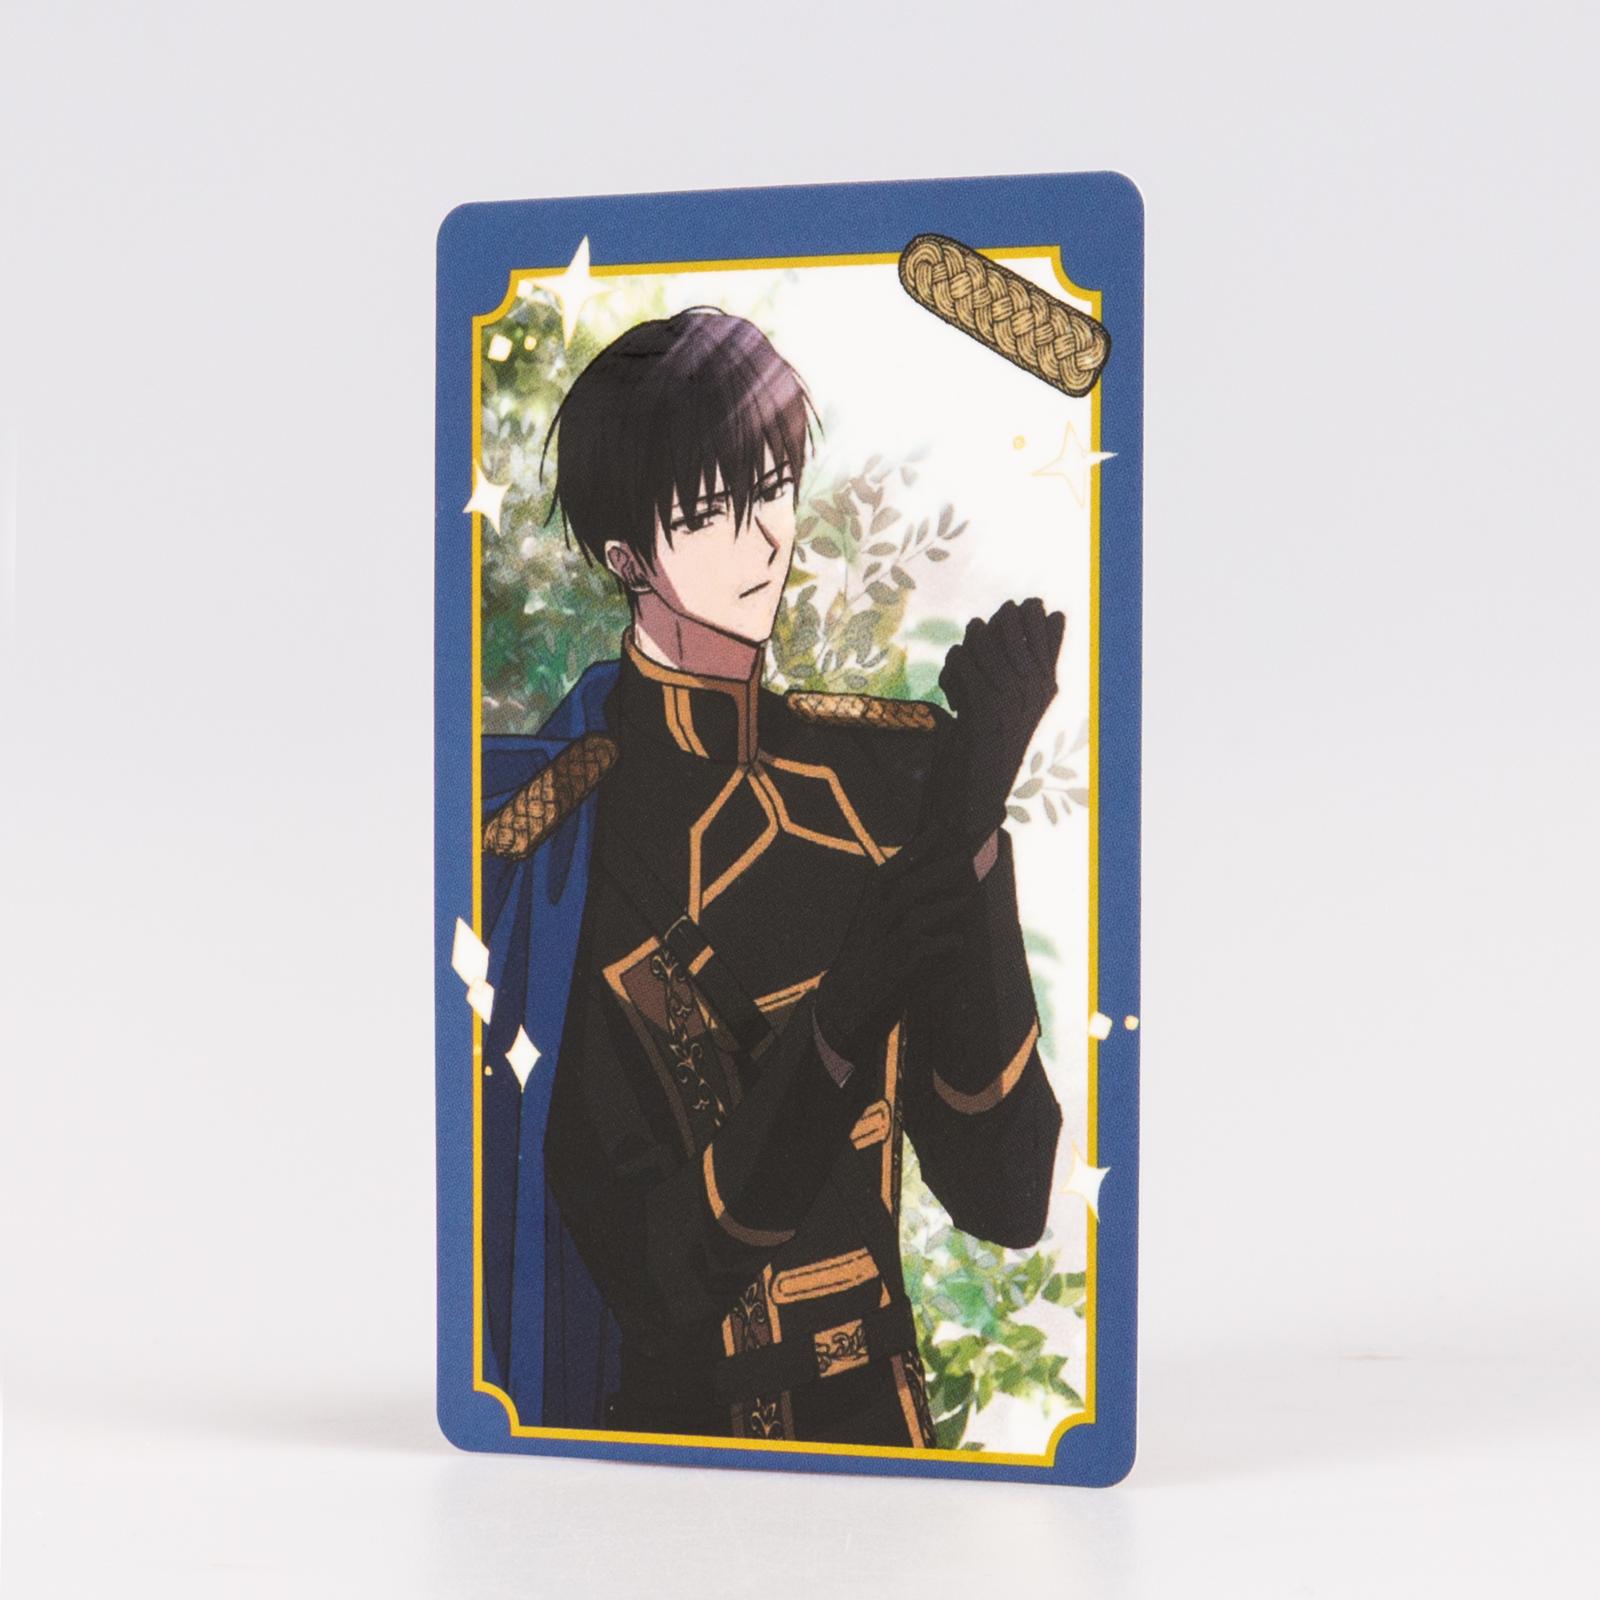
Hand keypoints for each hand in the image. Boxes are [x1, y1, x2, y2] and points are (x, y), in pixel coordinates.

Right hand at [813, 824, 979, 1063]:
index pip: (888, 871)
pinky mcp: (896, 968)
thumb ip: (885, 908)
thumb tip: (920, 885)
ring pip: (918, 914)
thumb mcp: (865, 931)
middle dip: (938, 869)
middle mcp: (870, 923)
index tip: (938, 827)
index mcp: (864, 909)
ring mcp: (883, 945)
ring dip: (947, 905)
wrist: (839, 1008)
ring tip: (968, 897)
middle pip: (908, 887)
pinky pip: (927, 947)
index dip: (914, 848)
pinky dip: (946, 941)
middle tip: (966, 855)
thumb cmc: (858, 967)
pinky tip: (958, 941)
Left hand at [928, 597, 1065, 846]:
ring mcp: (1012, 696)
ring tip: (962, 675)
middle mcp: (1036, 688)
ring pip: (979, 640)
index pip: (1044, 626)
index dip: (1026, 613)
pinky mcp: (984, 707)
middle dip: (984, 628)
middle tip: (976, 645)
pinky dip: (950, 673)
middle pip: (1007, 625)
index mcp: (1047, 685)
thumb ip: (1038, 660)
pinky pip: (961, 663)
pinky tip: (954, 698)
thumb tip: (1057, 615)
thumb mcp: (1020, 701)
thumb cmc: (994, 745)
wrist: (976, 795)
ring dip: (962, 651)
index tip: (1015, 618)